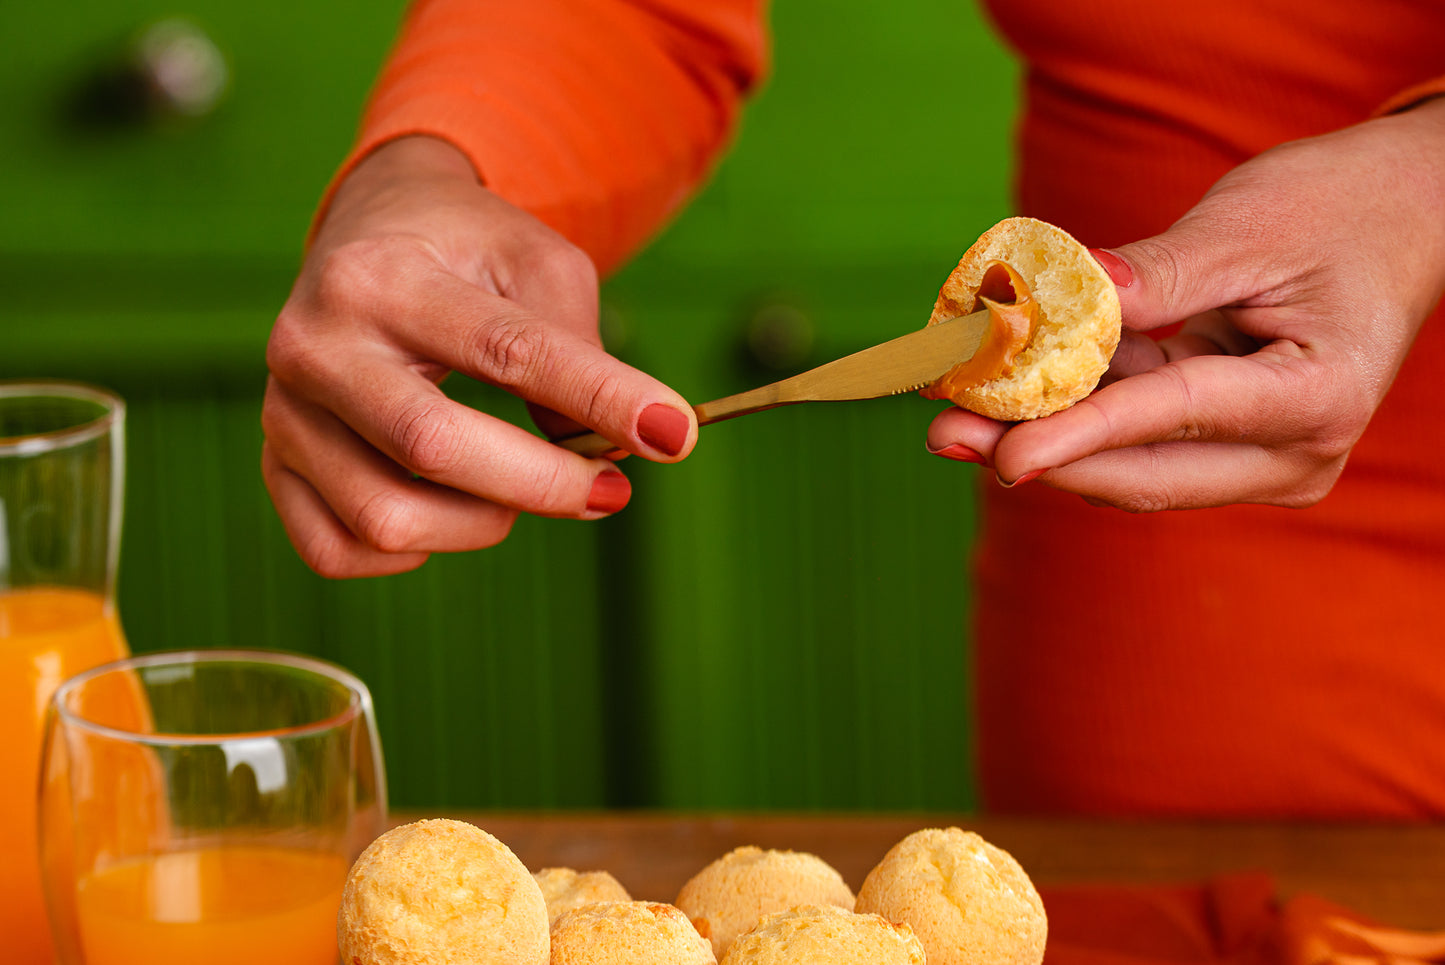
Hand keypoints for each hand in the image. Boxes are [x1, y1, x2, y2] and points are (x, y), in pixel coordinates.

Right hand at [263, 136, 696, 576]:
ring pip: (386, 517)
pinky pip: (337, 551)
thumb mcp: (539, 262)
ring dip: (484, 522)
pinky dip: (411, 549)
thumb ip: (578, 350)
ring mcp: (284, 413)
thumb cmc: (468, 250)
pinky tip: (449, 508)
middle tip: (610, 489)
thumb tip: (606, 454)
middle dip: (544, 484)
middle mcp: (314, 345)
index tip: (674, 433)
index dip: (600, 398)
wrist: (373, 232)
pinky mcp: (274, 465)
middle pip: (434, 448)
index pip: (507, 352)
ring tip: (522, 486)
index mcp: (383, 277)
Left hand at [927, 97, 1444, 510]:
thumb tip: (1069, 295)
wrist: (1401, 221)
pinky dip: (1070, 414)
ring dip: (1041, 439)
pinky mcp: (1223, 444)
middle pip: (1142, 471)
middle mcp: (1292, 451)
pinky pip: (1135, 437)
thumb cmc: (1339, 211)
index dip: (1082, 436)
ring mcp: (1259, 457)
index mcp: (1316, 395)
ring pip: (1129, 464)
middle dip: (1037, 454)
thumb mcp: (1251, 225)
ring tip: (949, 412)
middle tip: (941, 433)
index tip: (1002, 454)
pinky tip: (999, 394)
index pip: (1175, 418)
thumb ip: (1161, 274)